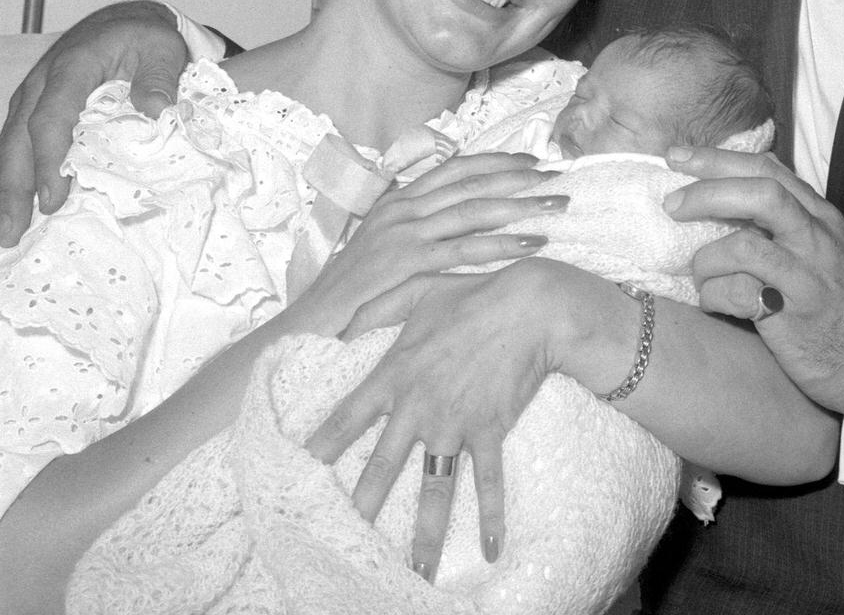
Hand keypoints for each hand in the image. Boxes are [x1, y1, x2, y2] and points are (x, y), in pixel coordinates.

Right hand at [0, 0, 185, 244]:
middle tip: (14, 232)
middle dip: (13, 188)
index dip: (48, 161)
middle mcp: (42, 84)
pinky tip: (14, 207)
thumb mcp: (162, 49)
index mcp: (72, 69)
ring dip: (6, 189)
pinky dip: (13, 175)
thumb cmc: (145, 37)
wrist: (126, 21)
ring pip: (9, 145)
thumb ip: (160, 78)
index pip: (50, 119)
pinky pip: (17, 144)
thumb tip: (158, 110)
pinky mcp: (34, 108)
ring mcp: (33, 96)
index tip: (53, 198)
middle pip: (17, 139)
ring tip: (7, 232)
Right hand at [285, 153, 568, 337]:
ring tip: (558, 206)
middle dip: (519, 177)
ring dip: (521, 205)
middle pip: (472, 182)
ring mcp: (401, 234)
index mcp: (396, 201)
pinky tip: (532, 244)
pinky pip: (464, 249)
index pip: (455, 168)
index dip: (497, 160)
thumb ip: (415, 235)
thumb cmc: (348, 299)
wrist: (304, 329)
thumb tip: (454, 228)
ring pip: (474, 210)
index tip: (534, 159)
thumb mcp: (382, 255)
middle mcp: (400, 209)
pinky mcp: (405, 263)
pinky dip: (502, 245)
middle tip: (560, 177)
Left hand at [305, 258, 569, 581]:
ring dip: (426, 533)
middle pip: (381, 468)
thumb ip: (374, 309)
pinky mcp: (489, 430)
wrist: (529, 306)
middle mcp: (418, 407)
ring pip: (433, 488)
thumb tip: (341, 328)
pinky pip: (488, 482)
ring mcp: (455, 423)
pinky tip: (490, 548)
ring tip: (415, 570)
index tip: (297, 474)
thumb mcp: (417, 290)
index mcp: (395, 373)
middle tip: (341, 542)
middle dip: (360, 509)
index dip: (320, 448)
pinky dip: (490, 516)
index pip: (346, 418)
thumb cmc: (472, 293)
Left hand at [662, 143, 843, 422]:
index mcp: (820, 215)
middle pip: (759, 194)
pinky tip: (713, 302)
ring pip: (744, 246)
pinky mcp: (793, 316)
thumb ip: (786, 219)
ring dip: (707, 258)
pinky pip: (738, 295)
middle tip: (672, 205)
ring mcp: (807, 276)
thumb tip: (726, 193)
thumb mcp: (824, 246)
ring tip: (700, 274)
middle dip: (707, 193)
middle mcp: (816, 238)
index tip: (677, 157)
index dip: (717, 159)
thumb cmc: (839, 301)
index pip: (767, 170)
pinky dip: (713, 296)